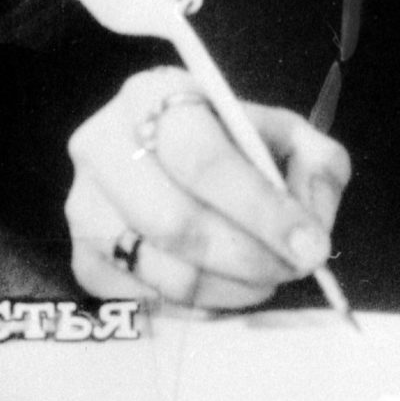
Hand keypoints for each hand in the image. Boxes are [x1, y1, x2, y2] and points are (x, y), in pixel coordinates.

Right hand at [66, 68, 349, 310]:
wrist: (165, 155)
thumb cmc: (228, 141)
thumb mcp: (281, 132)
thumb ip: (315, 163)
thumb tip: (311, 220)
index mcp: (152, 95)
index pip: (203, 159)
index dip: (261, 208)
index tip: (310, 245)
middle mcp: (102, 145)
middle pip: (175, 222)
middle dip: (249, 256)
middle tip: (294, 268)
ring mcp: (84, 206)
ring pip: (163, 271)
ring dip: (230, 286)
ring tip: (267, 276)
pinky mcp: (83, 258)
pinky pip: (148, 300)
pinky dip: (201, 305)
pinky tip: (228, 285)